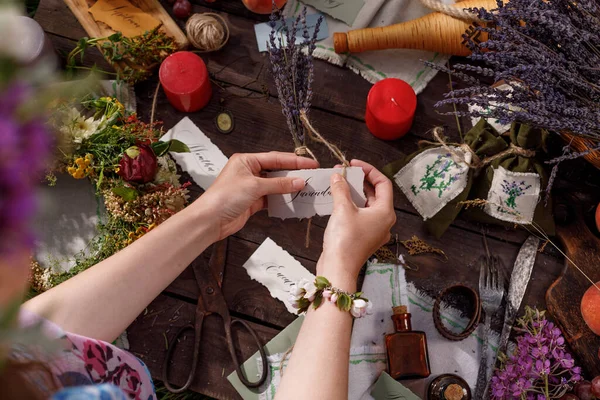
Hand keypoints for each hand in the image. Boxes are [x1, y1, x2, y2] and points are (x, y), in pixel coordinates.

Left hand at [197, 152, 318, 240]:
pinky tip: (293, 199)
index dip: (294, 161)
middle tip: (311, 175)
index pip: (275, 158)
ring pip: (275, 185)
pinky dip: (282, 199)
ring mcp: (251, 187)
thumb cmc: (225, 197)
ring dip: (289, 187)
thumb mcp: (255, 186)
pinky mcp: (252, 201)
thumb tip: (299, 181)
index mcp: (246, 160)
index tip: (310, 164)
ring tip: (306, 188)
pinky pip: (272, 198)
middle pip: (276, 170)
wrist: (210, 220)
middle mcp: (249, 171)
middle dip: (293, 173)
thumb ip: (279, 184)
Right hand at [319, 160, 395, 285]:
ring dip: (354, 193)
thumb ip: (341, 188)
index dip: (369, 170)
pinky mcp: (364, 238)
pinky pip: (361, 215)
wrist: (338, 268)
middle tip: (344, 172)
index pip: (383, 183)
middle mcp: (384, 221)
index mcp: (385, 212)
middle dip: (360, 181)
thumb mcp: (342, 208)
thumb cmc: (345, 239)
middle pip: (376, 194)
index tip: (353, 164)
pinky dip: (351, 205)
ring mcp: (374, 231)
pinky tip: (338, 200)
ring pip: (367, 205)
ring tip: (339, 183)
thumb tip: (338, 175)